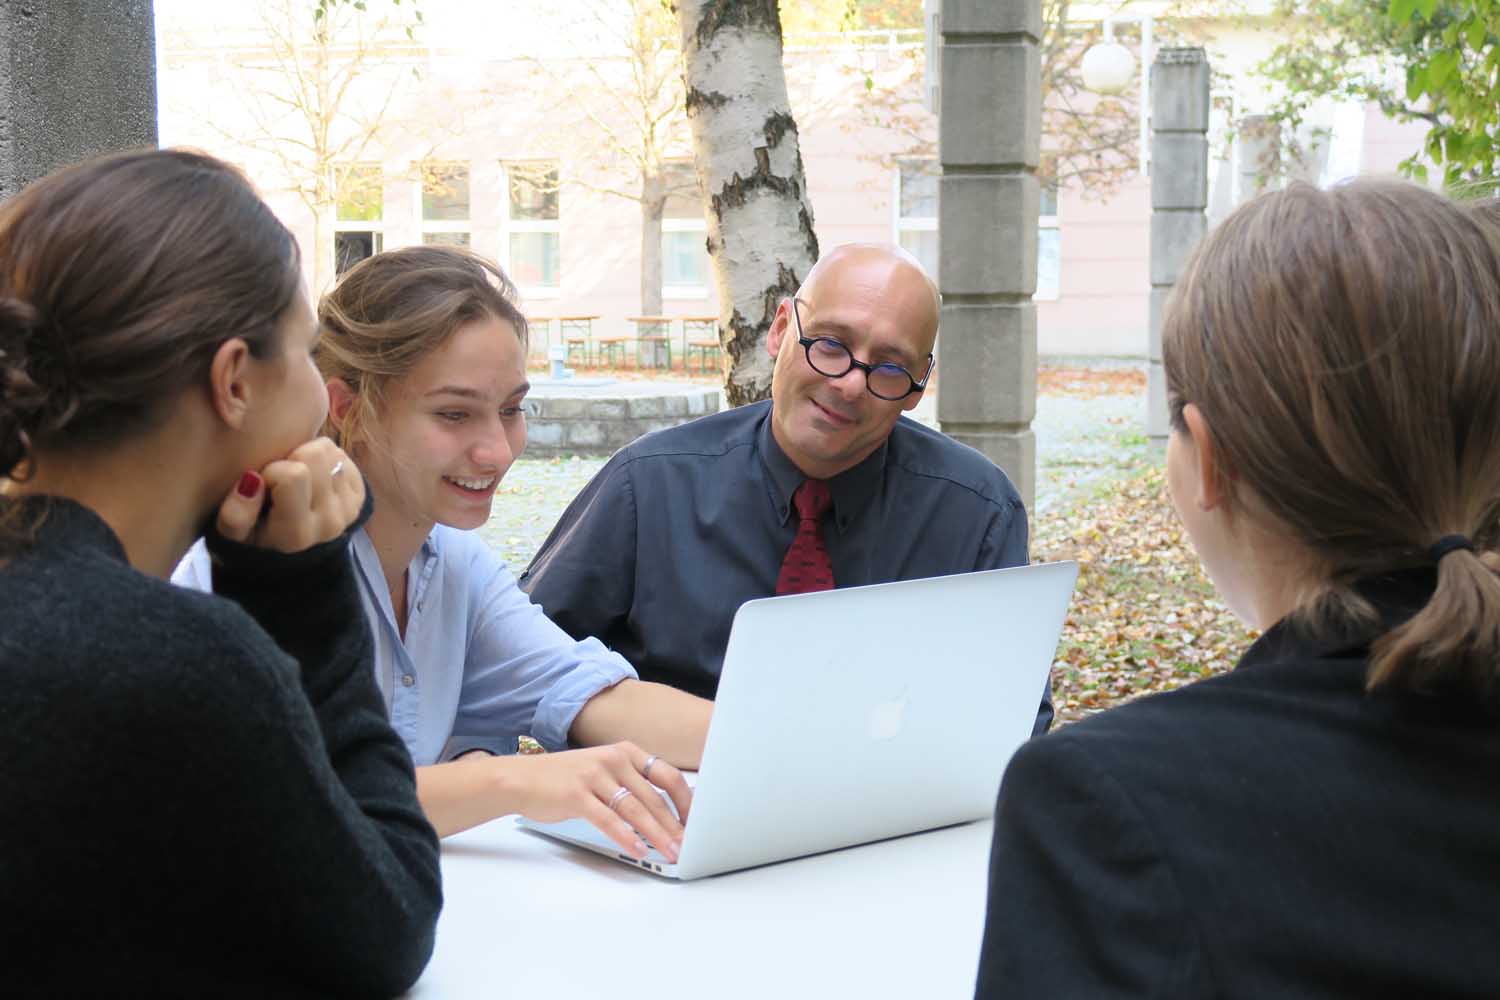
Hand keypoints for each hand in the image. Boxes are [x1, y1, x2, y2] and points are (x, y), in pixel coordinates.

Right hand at [215, 438, 364, 552]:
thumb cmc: (254, 542)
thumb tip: (252, 481)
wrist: (292, 560)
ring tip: (296, 480)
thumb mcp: (231, 537)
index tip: (264, 486)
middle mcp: (329, 522)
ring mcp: (349, 510)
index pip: (292, 475)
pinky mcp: (359, 498)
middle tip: (280, 480)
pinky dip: (325, 461)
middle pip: (315, 455)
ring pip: (331, 452)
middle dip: (291, 459)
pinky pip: (343, 457)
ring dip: (309, 458)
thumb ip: (235, 514)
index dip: (272, 471)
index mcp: (296, 533)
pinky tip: (312, 480)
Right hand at [512, 742, 691, 861]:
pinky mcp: (577, 795)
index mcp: (625, 751)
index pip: (667, 775)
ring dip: (657, 835)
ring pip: (635, 809)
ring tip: (670, 852)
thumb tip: (665, 812)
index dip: (686, 801)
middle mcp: (613, 759)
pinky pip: (609, 820)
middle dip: (675, 825)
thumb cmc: (565, 780)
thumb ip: (631, 784)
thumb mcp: (603, 771)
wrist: (522, 779)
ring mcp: (595, 775)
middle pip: (654, 796)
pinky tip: (639, 850)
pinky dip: (626, 837)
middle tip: (689, 846)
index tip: (696, 823)